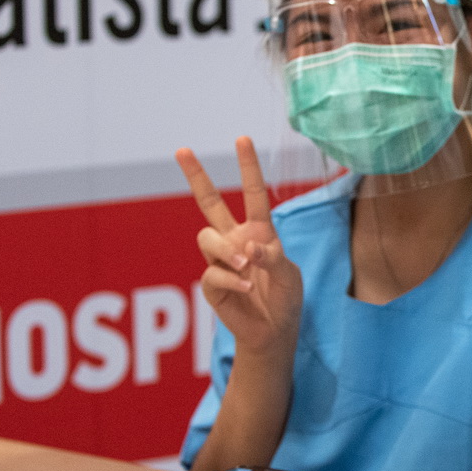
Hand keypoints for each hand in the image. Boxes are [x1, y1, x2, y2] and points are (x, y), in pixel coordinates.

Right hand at [176, 137, 302, 356]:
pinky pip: (212, 270)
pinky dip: (231, 278)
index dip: (248, 167)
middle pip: (209, 203)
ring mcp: (220, 260)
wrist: (273, 331)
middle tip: (182, 149)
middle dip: (196, 176)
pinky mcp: (211, 282)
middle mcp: (235, 240)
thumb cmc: (285, 298)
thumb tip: (247, 247)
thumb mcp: (289, 275)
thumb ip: (272, 258)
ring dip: (227, 250)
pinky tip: (246, 288)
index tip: (241, 138)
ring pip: (207, 237)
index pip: (253, 193)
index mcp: (259, 231)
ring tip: (247, 267)